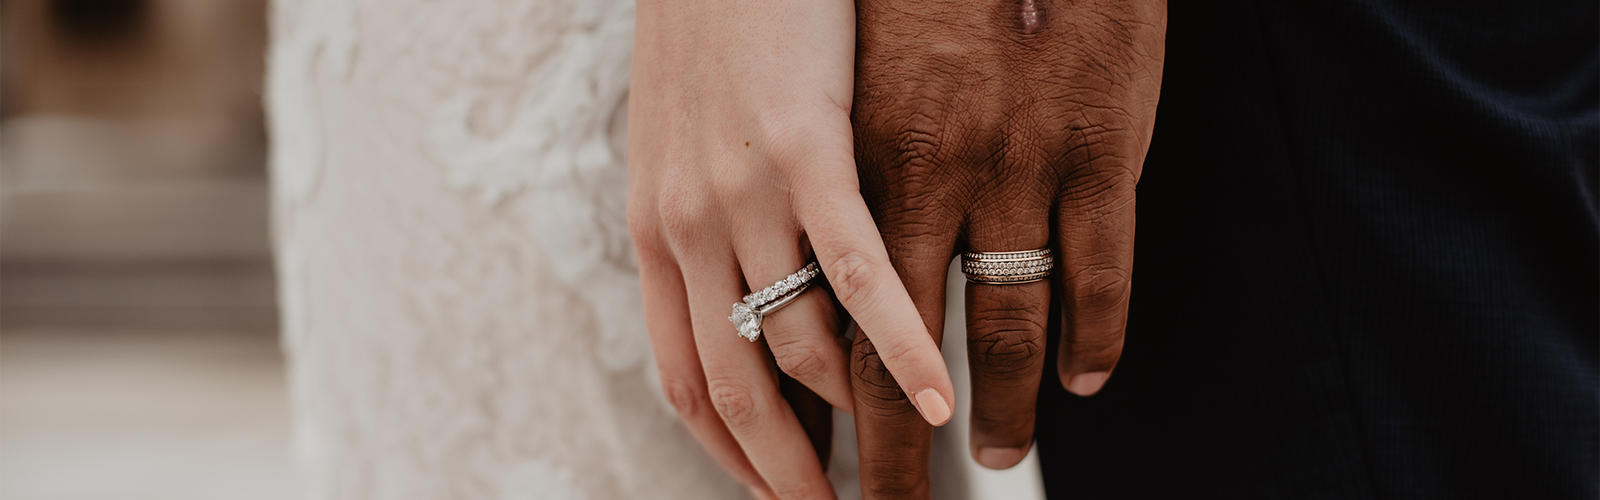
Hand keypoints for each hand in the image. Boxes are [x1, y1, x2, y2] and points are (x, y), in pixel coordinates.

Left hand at [627, 0, 960, 496]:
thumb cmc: (713, 33)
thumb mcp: (682, 146)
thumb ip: (710, 230)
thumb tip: (755, 298)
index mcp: (658, 234)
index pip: (688, 382)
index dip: (735, 456)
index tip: (779, 495)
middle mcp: (687, 230)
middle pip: (737, 390)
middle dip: (789, 473)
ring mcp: (742, 194)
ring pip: (800, 345)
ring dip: (859, 424)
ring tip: (911, 466)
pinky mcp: (803, 150)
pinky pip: (857, 275)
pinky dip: (902, 347)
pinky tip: (940, 393)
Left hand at [847, 0, 1165, 496]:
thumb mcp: (835, 60)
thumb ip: (819, 157)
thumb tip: (800, 247)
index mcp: (832, 157)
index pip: (802, 323)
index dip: (799, 413)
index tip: (803, 471)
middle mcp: (916, 175)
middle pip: (887, 356)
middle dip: (885, 453)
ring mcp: (1011, 167)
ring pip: (995, 331)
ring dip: (992, 413)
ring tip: (993, 462)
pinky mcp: (1097, 148)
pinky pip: (1095, 276)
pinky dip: (1091, 340)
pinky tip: (1085, 381)